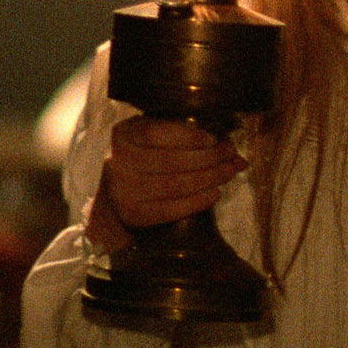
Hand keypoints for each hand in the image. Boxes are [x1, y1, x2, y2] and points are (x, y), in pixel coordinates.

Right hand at [86, 118, 246, 251]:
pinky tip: (215, 193)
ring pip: (175, 185)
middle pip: (171, 161)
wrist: (115, 192)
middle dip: (209, 157)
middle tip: (231, 155)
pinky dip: (198, 201)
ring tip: (229, 171)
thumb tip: (233, 152)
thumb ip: (187, 136)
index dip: (187, 137)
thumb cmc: (144, 155)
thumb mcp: (155, 136)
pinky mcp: (135, 214)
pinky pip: (172, 209)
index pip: (155, 133)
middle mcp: (118, 162)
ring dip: (210, 178)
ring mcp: (125, 191)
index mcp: (125, 135)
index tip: (212, 139)